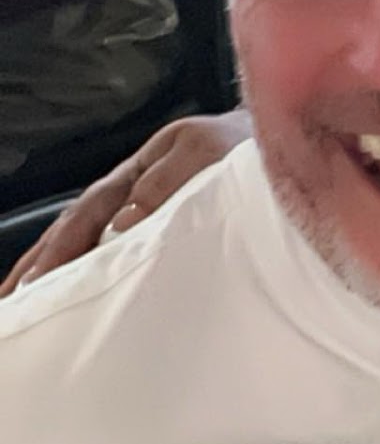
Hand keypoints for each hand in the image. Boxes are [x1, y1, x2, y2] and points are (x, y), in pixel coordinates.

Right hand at [0, 110, 250, 295]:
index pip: (88, 213)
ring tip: (25, 301)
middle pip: (78, 228)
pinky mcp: (173, 226)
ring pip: (93, 240)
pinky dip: (96, 271)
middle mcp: (136, 192)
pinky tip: (81, 295)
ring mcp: (149, 209)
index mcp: (140, 172)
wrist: (288, 142)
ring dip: (58, 269)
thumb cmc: (245, 148)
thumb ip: (165, 184)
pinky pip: (124, 251)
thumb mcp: (206, 153)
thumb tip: (119, 225)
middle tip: (12, 299)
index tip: (36, 282)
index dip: (61, 247)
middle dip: (43, 263)